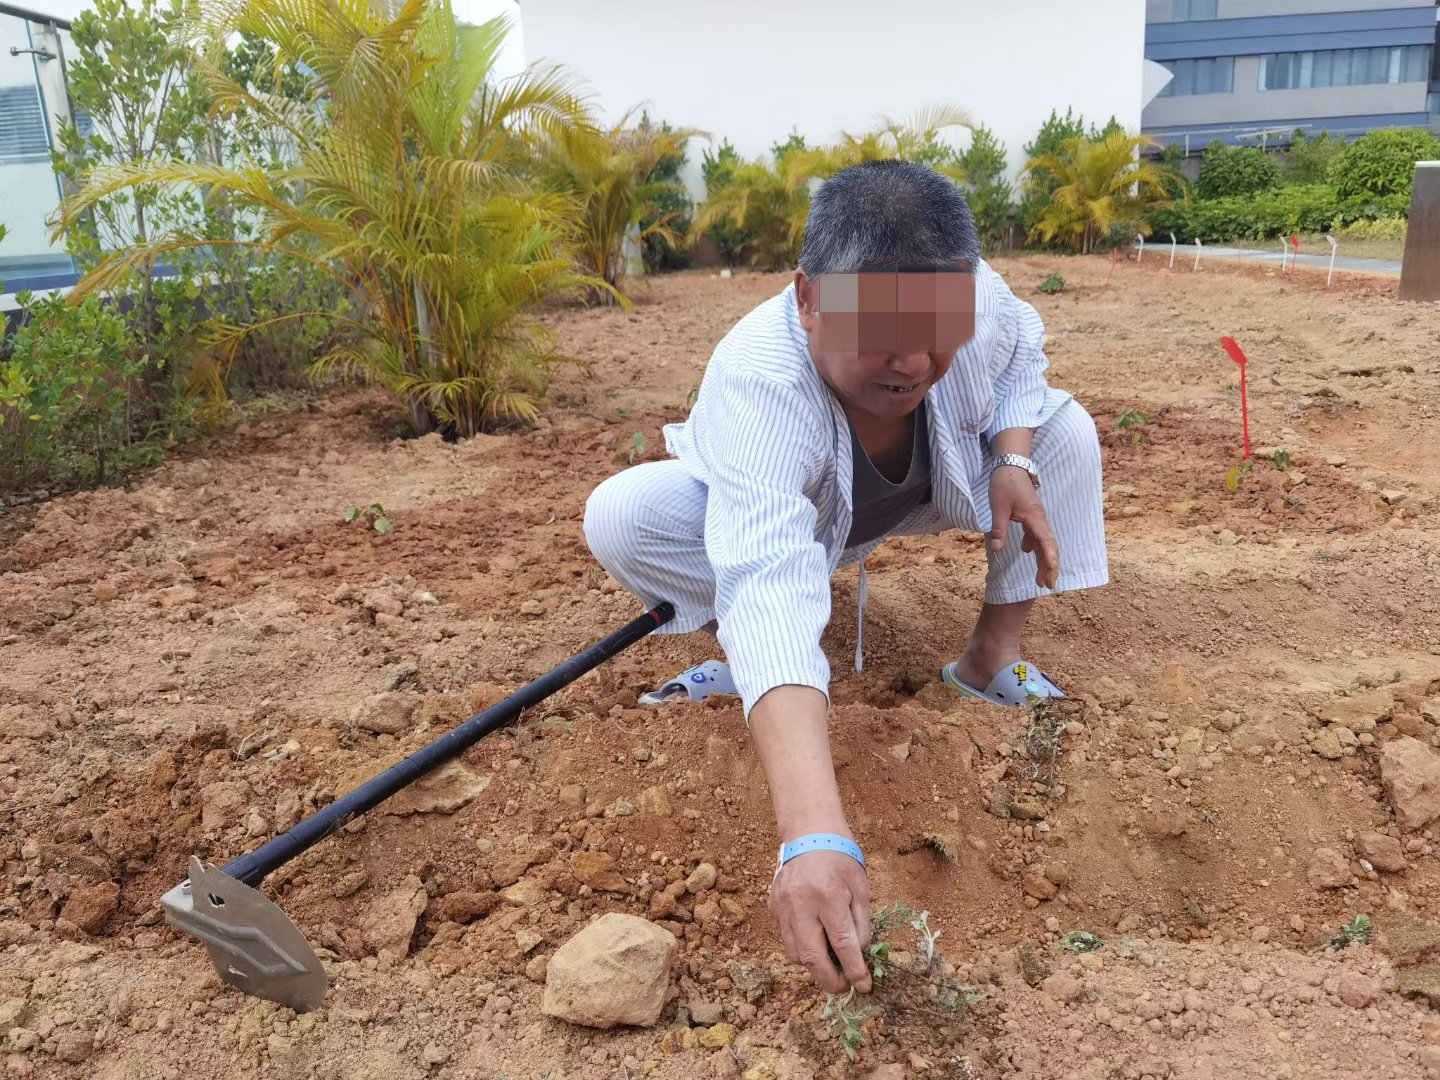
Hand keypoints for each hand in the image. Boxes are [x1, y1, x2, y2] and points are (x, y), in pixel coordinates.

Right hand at [769, 849, 871, 994]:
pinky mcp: (773, 907)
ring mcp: (782, 906)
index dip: (855, 971)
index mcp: (828, 896)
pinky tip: (815, 938)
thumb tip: (859, 957)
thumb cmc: (841, 859)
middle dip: (830, 980)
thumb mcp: (860, 888)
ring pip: (796, 954)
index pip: (843, 945)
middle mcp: (801, 904)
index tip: (864, 986)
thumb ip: (861, 925)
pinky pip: (787, 938)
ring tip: (831, 961)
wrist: (809, 832)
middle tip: (844, 986)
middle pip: (813, 958)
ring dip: (815, 965)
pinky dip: (803, 947)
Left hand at [988, 466, 1059, 589]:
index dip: (1050, 561)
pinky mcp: (1032, 516)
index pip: (1046, 543)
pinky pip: (1038, 535)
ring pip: (1045, 542)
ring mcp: (1037, 518)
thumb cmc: (1005, 484)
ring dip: (1044, 560)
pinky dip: (1036, 546)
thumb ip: (999, 529)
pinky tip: (1026, 551)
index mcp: (1034, 518)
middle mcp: (1040, 519)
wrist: (1011, 465)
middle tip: (1048, 586)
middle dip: (1050, 567)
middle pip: (1050, 546)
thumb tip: (997, 550)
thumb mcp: (998, 507)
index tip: (1050, 576)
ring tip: (1040, 578)